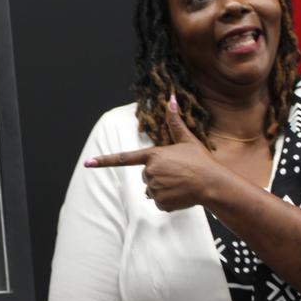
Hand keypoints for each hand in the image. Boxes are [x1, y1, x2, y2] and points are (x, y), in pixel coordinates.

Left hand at [85, 93, 219, 210]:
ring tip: (181, 184)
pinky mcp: (160, 203)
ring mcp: (154, 188)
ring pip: (152, 190)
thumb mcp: (187, 139)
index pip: (123, 158)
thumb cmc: (200, 161)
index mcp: (153, 155)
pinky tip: (181, 194)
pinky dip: (169, 200)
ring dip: (164, 188)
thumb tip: (171, 97)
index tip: (88, 163)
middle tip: (178, 173)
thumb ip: (174, 121)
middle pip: (147, 175)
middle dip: (159, 175)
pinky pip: (159, 202)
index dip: (104, 161)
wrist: (212, 183)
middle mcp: (150, 172)